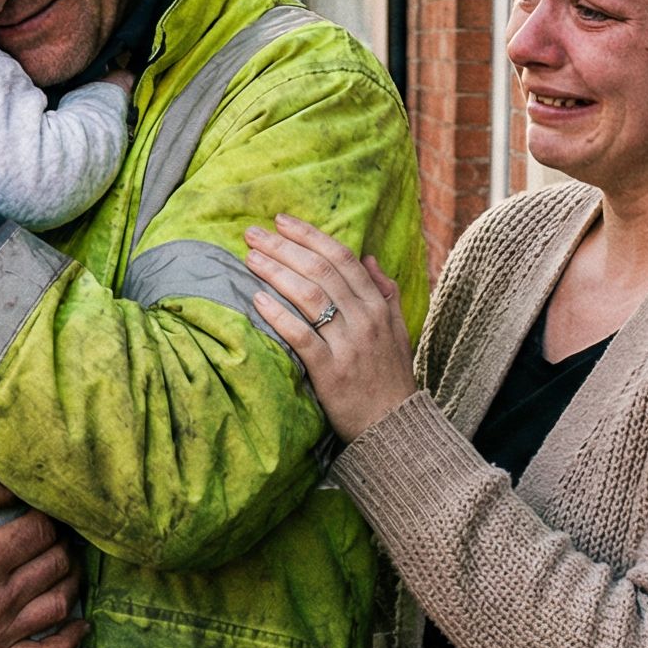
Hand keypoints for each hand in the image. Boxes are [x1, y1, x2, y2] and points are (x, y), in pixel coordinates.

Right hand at [0, 465, 87, 647]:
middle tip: (55, 530)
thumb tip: (19, 477)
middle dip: (62, 542)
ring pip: (59, 604)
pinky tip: (79, 622)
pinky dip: (69, 642)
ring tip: (63, 561)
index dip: (49, 514)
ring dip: (71, 579)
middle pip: (56, 565)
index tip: (42, 507)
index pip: (43, 531)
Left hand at [244, 214, 417, 442]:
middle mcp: (364, 320)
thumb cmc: (390, 377)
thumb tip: (369, 259)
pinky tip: (257, 300)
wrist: (395, 426)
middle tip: (253, 233)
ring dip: (277, 273)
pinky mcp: (330, 372)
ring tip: (250, 258)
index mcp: (378, 305)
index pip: (342, 258)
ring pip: (310, 297)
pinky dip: (279, 316)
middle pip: (320, 271)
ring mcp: (348, 345)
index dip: (310, 236)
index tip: (282, 221)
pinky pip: (302, 337)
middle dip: (284, 247)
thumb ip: (385, 293)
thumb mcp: (397, 330)